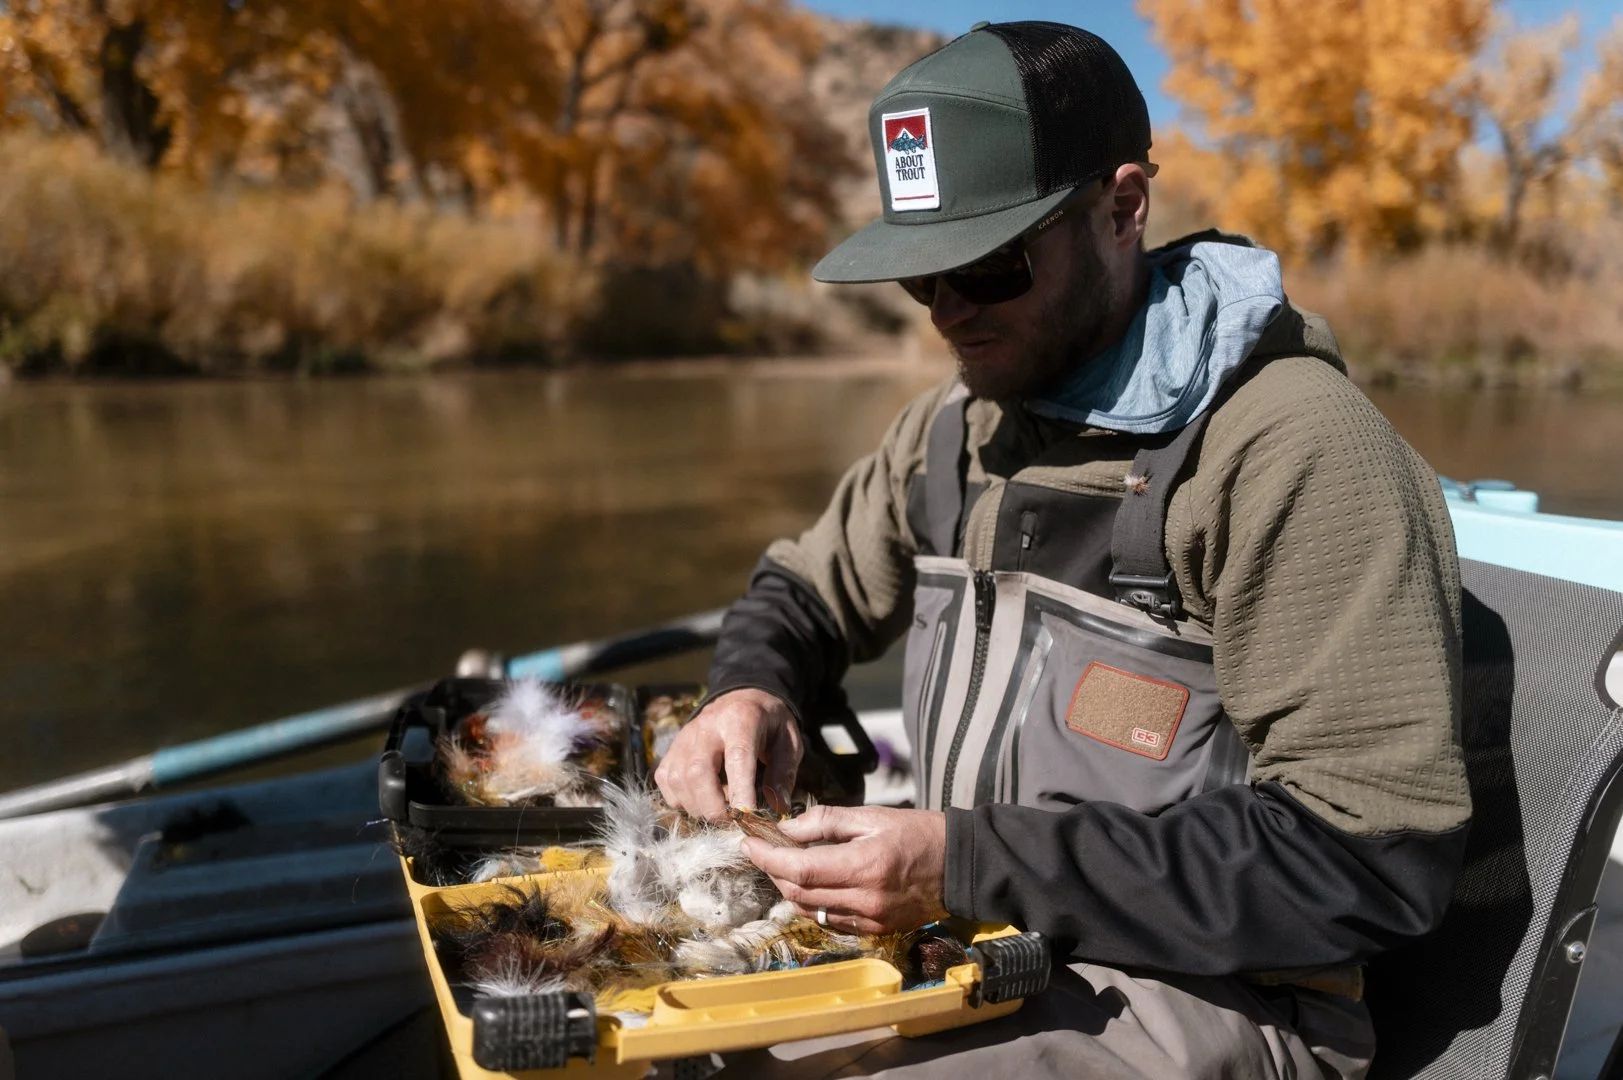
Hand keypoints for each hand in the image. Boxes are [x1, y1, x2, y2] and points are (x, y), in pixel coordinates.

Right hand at [653, 688, 801, 820]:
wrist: (742, 697)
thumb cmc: (768, 723)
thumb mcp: (788, 740)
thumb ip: (783, 772)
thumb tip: (777, 806)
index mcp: (741, 719)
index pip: (737, 756)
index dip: (740, 790)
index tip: (747, 815)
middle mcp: (707, 726)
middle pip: (698, 772)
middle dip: (714, 806)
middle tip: (733, 821)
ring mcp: (685, 737)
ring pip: (679, 780)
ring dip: (698, 806)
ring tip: (720, 810)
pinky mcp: (672, 749)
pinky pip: (666, 780)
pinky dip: (680, 799)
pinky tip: (701, 800)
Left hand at [743, 805, 949, 933]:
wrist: (960, 866)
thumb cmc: (919, 833)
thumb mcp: (872, 816)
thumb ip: (825, 821)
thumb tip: (786, 829)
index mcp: (865, 866)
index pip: (799, 868)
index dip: (767, 857)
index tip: (749, 843)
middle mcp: (865, 900)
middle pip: (799, 892)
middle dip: (773, 871)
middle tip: (763, 850)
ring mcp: (870, 920)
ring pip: (810, 911)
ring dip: (789, 889)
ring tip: (784, 865)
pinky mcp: (875, 931)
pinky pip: (830, 921)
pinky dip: (813, 903)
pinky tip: (811, 884)